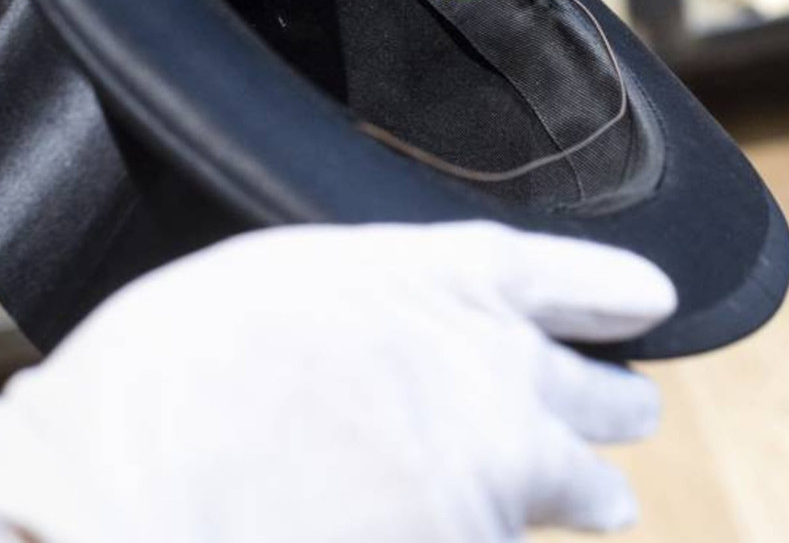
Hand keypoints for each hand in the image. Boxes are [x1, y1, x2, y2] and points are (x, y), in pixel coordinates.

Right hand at [0, 222, 676, 542]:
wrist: (139, 494)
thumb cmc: (176, 376)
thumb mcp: (277, 287)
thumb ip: (365, 302)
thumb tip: (387, 333)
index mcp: (436, 285)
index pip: (556, 272)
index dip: (605, 284)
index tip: (648, 298)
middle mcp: (491, 380)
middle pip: (601, 393)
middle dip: (613, 402)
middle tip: (628, 408)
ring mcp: (494, 487)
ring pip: (576, 490)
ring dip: (574, 489)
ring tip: (591, 497)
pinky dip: (486, 541)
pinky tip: (456, 531)